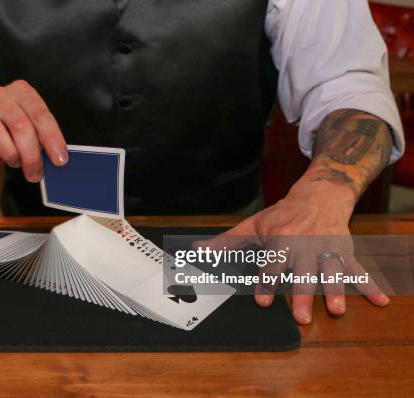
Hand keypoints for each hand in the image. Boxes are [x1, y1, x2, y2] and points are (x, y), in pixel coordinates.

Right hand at [0, 80, 67, 181]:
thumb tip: (57, 159)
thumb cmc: (7, 127)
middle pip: (20, 126)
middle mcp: (0, 97)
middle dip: (32, 156)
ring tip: (15, 162)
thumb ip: (41, 137)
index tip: (60, 160)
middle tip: (35, 174)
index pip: (41, 115)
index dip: (52, 139)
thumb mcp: (28, 125)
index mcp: (22, 92)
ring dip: (10, 155)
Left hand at [194, 177, 389, 324]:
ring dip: (336, 290)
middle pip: (302, 272)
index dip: (266, 282)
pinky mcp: (345, 250)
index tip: (262, 301)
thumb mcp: (252, 225)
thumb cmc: (282, 214)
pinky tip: (380, 301)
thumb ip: (226, 242)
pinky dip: (370, 285)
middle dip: (302, 294)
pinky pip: (357, 269)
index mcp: (281, 240)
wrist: (319, 195)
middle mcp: (304, 245)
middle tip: (301, 316)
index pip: (271, 265)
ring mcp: (327, 248)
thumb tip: (197, 250)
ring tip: (337, 310)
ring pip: (331, 271)